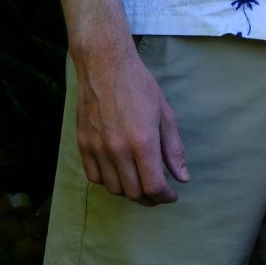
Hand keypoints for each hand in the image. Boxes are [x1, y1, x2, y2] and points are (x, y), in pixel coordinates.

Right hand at [74, 42, 189, 205]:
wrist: (105, 65)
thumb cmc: (139, 85)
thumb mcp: (165, 114)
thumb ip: (173, 149)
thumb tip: (182, 178)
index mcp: (142, 142)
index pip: (154, 186)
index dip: (165, 197)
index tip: (171, 195)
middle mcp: (118, 149)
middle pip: (134, 192)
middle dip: (150, 198)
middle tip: (159, 193)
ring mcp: (97, 148)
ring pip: (113, 188)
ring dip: (129, 192)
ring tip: (140, 184)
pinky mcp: (83, 144)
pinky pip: (94, 177)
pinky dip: (108, 182)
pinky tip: (119, 174)